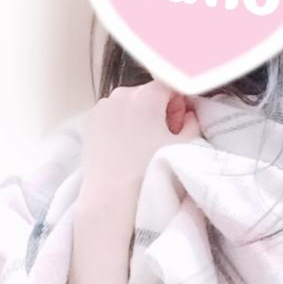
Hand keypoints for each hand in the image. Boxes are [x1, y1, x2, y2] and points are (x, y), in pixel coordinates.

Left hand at [78, 80, 201, 206]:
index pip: (171, 86)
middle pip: (148, 95)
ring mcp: (102, 108)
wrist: (112, 198)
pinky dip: (120, 126)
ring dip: (138, 118)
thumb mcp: (184, 147)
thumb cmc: (149, 173)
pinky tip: (125, 149)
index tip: (180, 124)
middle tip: (163, 138)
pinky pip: (111, 116)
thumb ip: (193, 123)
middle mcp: (120, 95)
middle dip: (158, 110)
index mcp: (146, 96)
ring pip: (128, 105)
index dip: (180, 104)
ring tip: (142, 146)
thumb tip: (188, 116)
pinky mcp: (89, 123)